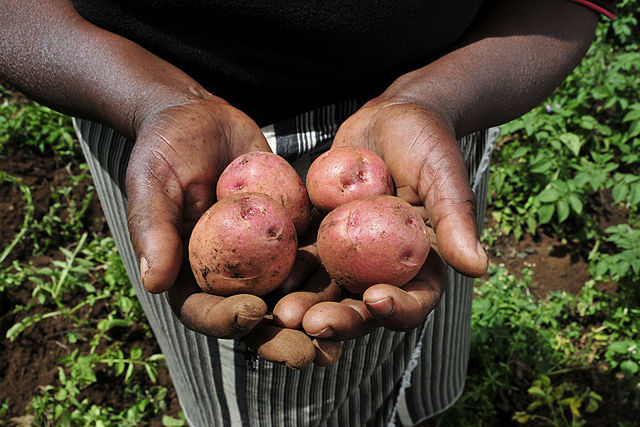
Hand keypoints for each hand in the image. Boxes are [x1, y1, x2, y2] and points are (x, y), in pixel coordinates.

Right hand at [125, 94, 338, 367]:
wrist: (202, 117)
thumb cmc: (165, 147)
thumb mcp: (151, 180)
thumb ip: (153, 228)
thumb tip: (153, 283)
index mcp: (188, 273)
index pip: (205, 310)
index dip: (228, 319)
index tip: (255, 312)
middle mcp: (229, 272)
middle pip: (255, 316)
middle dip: (283, 337)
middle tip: (313, 351)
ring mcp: (262, 255)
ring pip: (290, 293)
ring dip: (318, 313)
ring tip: (348, 327)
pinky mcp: (290, 232)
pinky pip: (313, 253)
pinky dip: (334, 270)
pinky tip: (364, 282)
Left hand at [273, 96, 485, 338]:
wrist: (391, 116)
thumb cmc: (428, 143)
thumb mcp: (444, 177)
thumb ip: (456, 221)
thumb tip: (479, 268)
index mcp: (422, 263)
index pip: (415, 299)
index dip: (397, 309)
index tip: (375, 299)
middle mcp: (385, 268)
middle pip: (364, 305)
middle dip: (340, 319)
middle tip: (312, 324)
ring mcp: (352, 255)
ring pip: (329, 289)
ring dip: (306, 304)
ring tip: (282, 312)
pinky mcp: (324, 237)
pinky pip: (305, 258)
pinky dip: (289, 270)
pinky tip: (268, 277)